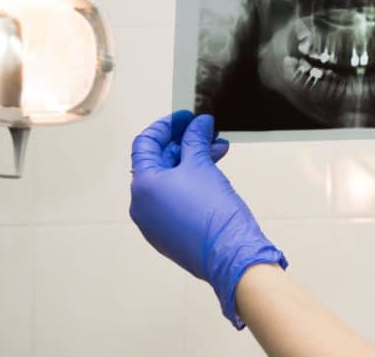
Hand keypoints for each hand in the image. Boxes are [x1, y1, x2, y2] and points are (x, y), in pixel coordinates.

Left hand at [130, 111, 286, 328]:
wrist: (232, 256)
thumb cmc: (214, 214)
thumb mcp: (202, 166)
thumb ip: (195, 139)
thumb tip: (198, 124)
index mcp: (143, 186)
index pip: (146, 144)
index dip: (167, 126)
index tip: (187, 117)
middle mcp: (141, 205)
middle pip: (159, 161)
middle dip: (184, 143)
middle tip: (206, 131)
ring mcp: (154, 222)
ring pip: (170, 180)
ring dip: (192, 160)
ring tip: (218, 149)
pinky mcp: (169, 233)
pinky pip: (175, 198)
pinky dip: (191, 181)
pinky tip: (213, 171)